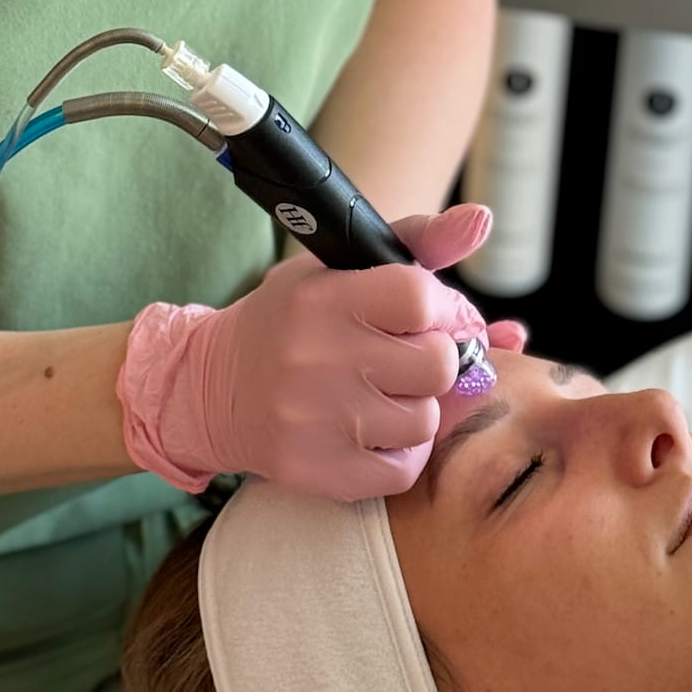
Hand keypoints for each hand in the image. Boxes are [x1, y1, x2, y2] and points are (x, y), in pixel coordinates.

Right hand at [120, 204, 497, 499]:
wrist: (211, 389)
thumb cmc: (292, 323)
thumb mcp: (338, 268)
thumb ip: (416, 242)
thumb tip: (480, 220)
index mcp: (324, 298)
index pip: (421, 298)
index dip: (439, 308)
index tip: (422, 317)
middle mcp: (318, 358)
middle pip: (437, 364)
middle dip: (431, 360)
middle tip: (402, 358)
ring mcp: (317, 421)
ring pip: (426, 420)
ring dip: (415, 409)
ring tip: (379, 395)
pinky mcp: (319, 471)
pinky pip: (404, 469)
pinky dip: (398, 453)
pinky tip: (369, 432)